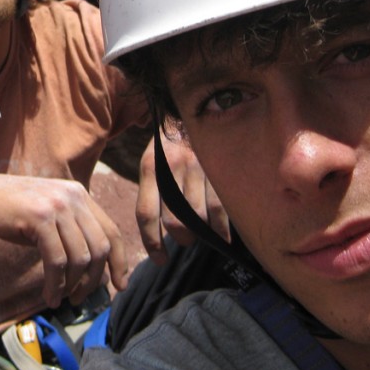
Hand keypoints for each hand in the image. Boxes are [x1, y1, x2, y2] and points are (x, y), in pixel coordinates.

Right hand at [0, 175, 128, 308]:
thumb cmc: (5, 212)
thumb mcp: (45, 216)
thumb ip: (69, 231)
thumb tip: (92, 267)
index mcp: (78, 193)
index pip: (111, 230)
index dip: (120, 261)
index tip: (120, 286)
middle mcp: (72, 195)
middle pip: (101, 246)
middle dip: (94, 279)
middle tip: (80, 298)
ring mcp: (56, 204)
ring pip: (81, 256)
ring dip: (73, 285)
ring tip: (60, 299)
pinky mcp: (39, 217)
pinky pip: (58, 261)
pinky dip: (56, 284)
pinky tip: (48, 296)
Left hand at [136, 132, 228, 264]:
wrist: (194, 111)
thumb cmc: (171, 145)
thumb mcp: (153, 160)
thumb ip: (153, 191)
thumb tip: (160, 231)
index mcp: (150, 167)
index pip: (146, 213)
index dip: (152, 242)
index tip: (160, 259)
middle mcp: (173, 169)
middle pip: (175, 220)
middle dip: (180, 238)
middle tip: (183, 239)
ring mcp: (198, 169)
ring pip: (198, 217)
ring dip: (200, 234)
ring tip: (200, 234)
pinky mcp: (219, 170)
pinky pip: (220, 208)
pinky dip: (221, 229)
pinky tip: (222, 238)